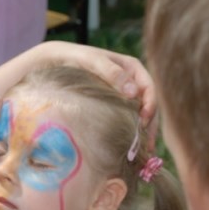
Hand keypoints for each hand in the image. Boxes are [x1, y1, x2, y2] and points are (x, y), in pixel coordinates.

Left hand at [40, 41, 157, 146]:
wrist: (57, 61)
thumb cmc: (76, 57)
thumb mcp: (92, 61)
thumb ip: (112, 73)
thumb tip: (133, 93)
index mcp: (132, 68)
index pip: (148, 88)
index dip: (150, 105)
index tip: (144, 120)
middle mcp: (131, 82)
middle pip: (148, 104)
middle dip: (150, 125)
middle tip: (147, 146)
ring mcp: (123, 95)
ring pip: (139, 114)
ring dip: (143, 132)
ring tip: (144, 152)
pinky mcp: (114, 106)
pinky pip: (126, 118)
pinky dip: (130, 131)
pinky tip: (130, 146)